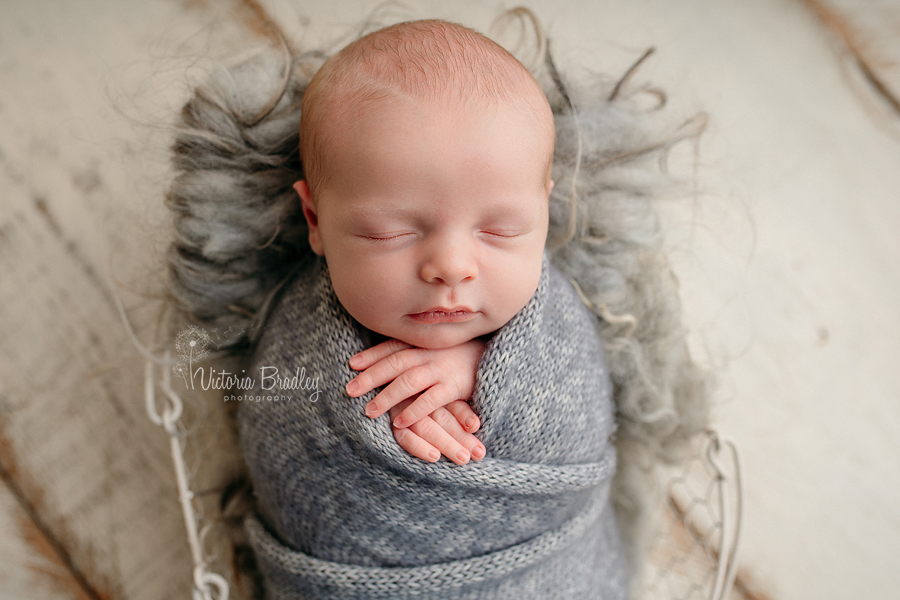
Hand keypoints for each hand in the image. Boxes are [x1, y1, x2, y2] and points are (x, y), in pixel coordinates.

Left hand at [346, 338, 485, 464]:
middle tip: (350, 391)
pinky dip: (414, 411)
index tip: (352, 364)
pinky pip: (430, 400)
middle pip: (394, 363)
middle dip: (370, 377)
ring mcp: (441, 369)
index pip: (391, 347)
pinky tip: (399, 422)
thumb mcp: (433, 347)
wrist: (491, 358)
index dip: (371, 355)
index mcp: (421, 343)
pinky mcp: (454, 387)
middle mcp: (428, 354)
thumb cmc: (456, 355)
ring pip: (408, 381)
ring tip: (369, 411)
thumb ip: (410, 350)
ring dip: (387, 396)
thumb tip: (380, 357)